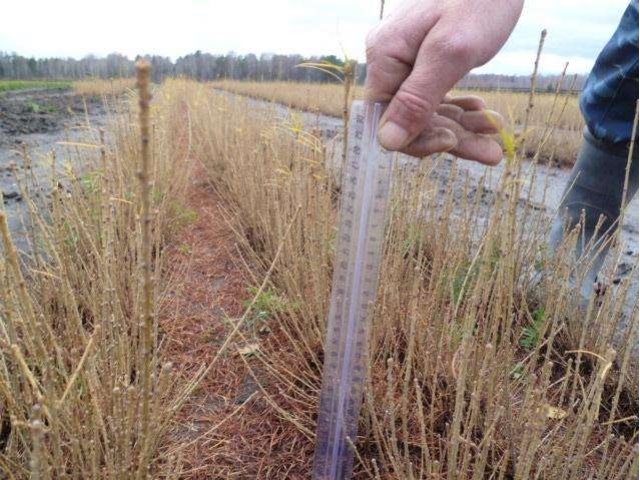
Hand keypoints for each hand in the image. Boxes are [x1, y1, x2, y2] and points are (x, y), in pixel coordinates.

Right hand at [365, 0, 523, 164]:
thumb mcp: (451, 52)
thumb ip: (417, 99)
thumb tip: (386, 143)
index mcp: (385, 56)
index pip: (386, 118)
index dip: (416, 139)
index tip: (452, 143)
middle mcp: (390, 61)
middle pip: (411, 117)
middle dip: (451, 137)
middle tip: (492, 153)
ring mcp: (408, 60)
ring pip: (428, 109)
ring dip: (462, 126)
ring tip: (496, 132)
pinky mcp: (426, 59)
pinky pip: (437, 94)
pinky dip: (461, 108)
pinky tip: (484, 114)